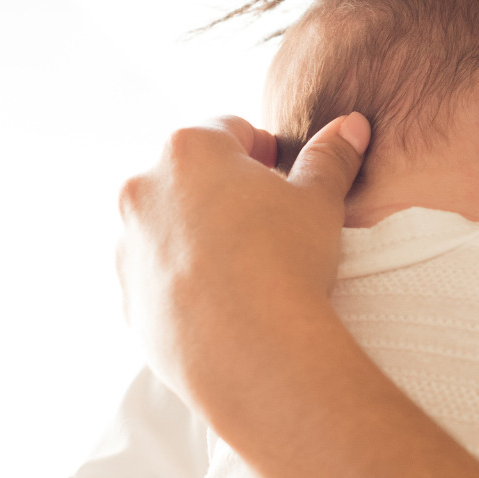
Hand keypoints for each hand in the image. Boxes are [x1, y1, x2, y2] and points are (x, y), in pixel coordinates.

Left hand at [116, 113, 368, 408]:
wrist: (253, 352)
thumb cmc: (287, 262)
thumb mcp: (319, 201)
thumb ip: (330, 157)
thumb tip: (351, 126)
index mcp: (188, 150)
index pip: (228, 129)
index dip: (261, 149)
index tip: (280, 175)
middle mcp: (144, 189)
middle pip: (189, 175)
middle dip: (223, 190)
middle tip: (264, 221)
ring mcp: (129, 246)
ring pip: (166, 226)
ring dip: (196, 235)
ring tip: (241, 266)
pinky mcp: (128, 297)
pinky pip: (157, 277)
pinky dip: (181, 281)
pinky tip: (219, 301)